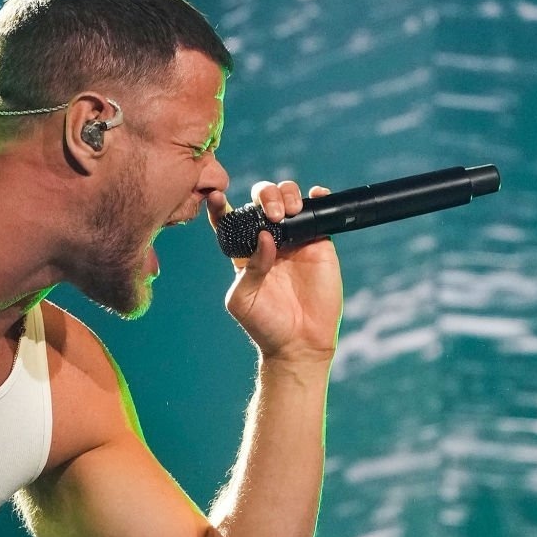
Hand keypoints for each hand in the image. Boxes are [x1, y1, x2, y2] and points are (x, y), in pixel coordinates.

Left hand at [212, 180, 342, 362]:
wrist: (299, 343)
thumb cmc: (265, 325)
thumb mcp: (243, 299)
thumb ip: (250, 268)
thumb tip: (265, 237)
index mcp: (244, 252)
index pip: (229, 220)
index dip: (221, 206)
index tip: (216, 198)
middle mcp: (269, 240)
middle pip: (262, 200)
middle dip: (265, 196)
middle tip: (273, 215)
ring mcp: (295, 239)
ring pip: (289, 198)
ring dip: (287, 193)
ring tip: (289, 212)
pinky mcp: (319, 243)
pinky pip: (318, 210)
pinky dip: (317, 196)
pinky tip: (314, 196)